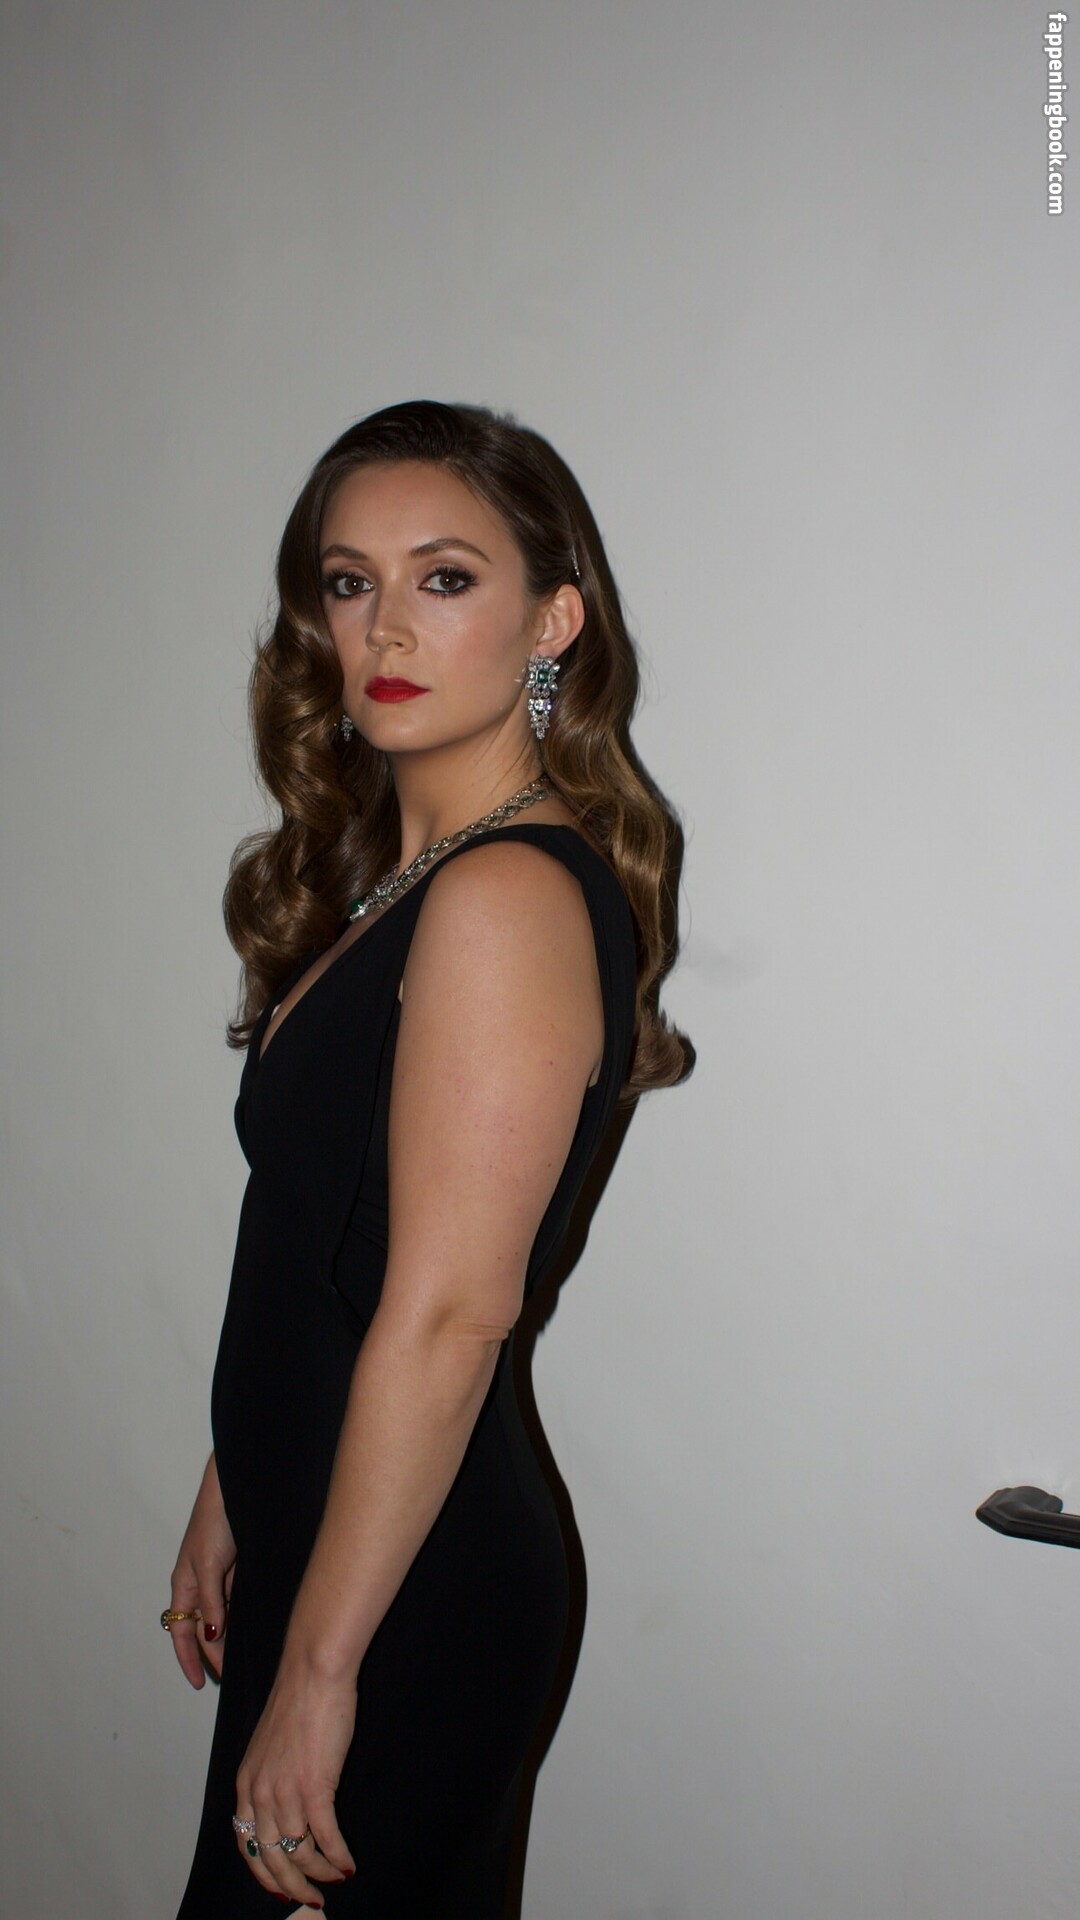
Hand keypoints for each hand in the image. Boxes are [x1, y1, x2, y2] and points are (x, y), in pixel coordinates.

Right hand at [167, 1452, 236, 1686]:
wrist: (236, 1489)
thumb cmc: (214, 1521)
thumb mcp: (208, 1564)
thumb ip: (209, 1601)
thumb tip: (209, 1636)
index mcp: (183, 1585)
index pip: (181, 1633)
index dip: (188, 1660)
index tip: (200, 1684)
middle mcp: (198, 1585)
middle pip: (202, 1630)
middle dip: (212, 1654)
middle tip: (231, 1676)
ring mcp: (218, 1579)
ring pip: (220, 1619)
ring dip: (228, 1639)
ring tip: (244, 1660)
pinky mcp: (236, 1571)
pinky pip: (236, 1603)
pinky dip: (241, 1619)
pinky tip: (253, 1630)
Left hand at [234, 1660, 357, 1906]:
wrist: (313, 1672)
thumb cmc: (299, 1699)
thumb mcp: (271, 1744)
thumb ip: (273, 1775)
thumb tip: (288, 1801)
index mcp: (247, 1782)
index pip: (246, 1842)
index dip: (262, 1871)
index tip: (279, 1886)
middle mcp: (260, 1793)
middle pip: (270, 1858)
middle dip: (291, 1886)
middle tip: (312, 1899)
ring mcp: (286, 1793)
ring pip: (300, 1852)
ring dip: (320, 1872)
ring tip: (336, 1877)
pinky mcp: (314, 1787)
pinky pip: (326, 1838)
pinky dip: (338, 1857)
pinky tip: (349, 1863)